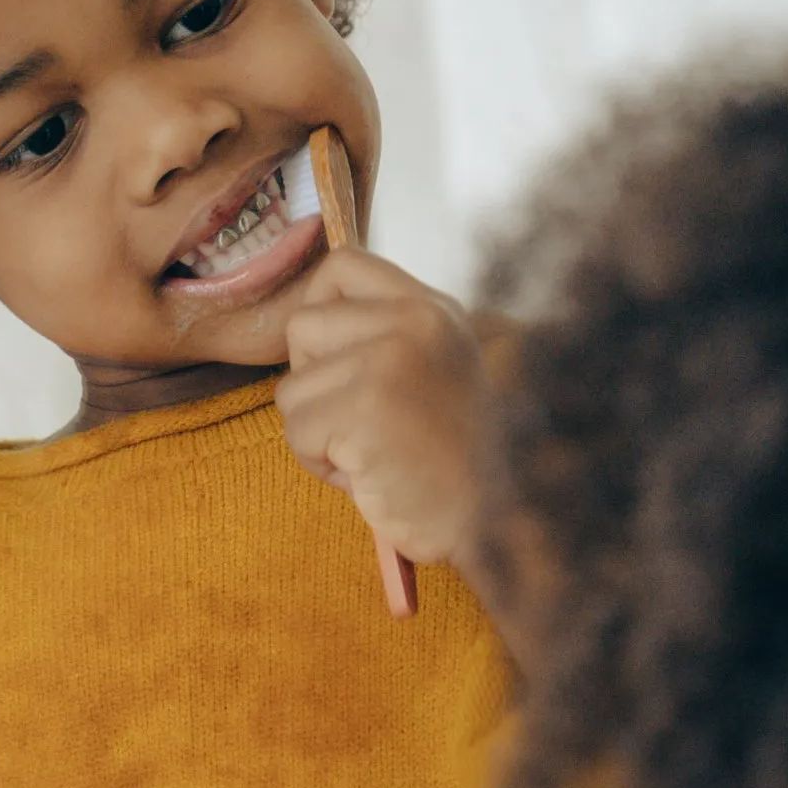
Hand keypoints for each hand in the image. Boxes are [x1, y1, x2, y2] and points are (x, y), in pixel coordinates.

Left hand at [277, 248, 489, 570]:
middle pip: (302, 327)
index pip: (343, 266)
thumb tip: (306, 326)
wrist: (495, 521)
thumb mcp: (434, 372)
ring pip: (292, 389)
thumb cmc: (454, 462)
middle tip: (358, 423)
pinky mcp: (367, 409)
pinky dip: (320, 464)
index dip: (319, 310)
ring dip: (316, 434)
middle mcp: (415, 323)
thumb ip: (385, 337)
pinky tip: (366, 476)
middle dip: (312, 383)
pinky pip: (298, 432)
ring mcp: (390, 362)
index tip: (332, 359)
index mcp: (434, 310)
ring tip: (369, 456)